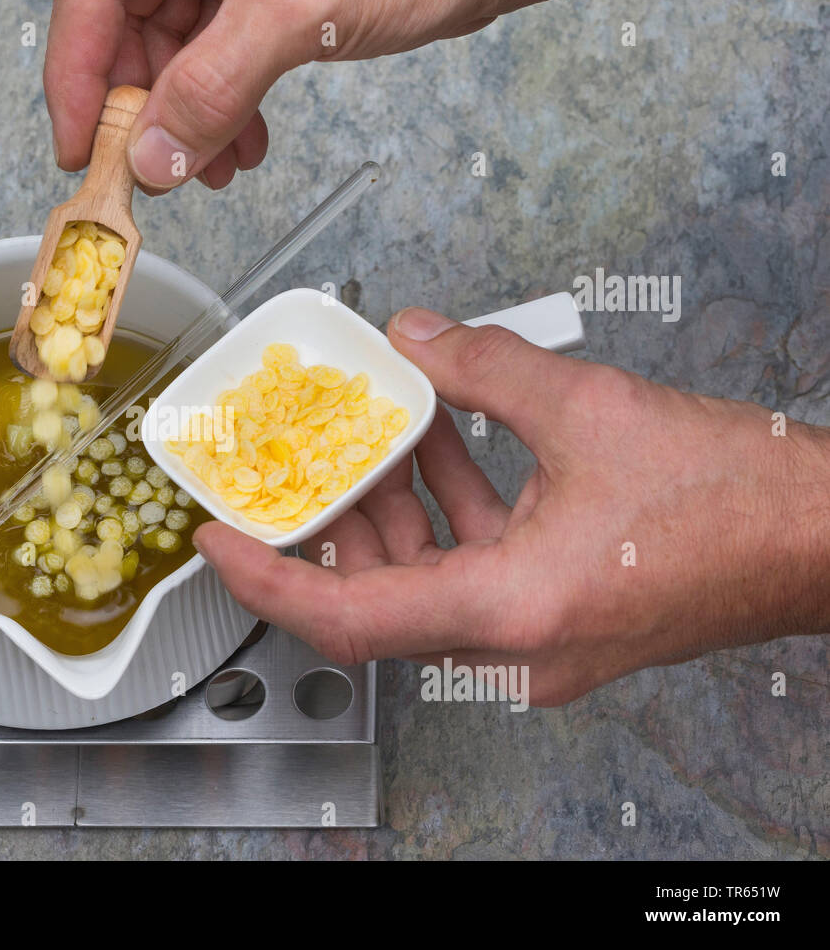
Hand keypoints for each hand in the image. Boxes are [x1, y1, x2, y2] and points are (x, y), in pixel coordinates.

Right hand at [44, 0, 559, 190]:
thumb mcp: (299, 14)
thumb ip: (216, 84)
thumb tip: (156, 153)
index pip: (91, 1)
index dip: (77, 80)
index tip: (82, 151)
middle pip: (128, 29)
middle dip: (143, 111)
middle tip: (154, 175)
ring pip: (177, 51)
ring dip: (188, 120)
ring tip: (212, 170)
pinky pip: (222, 57)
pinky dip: (227, 107)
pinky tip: (245, 144)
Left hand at [192, 307, 829, 704]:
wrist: (823, 540)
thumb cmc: (736, 500)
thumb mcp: (588, 407)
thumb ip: (481, 368)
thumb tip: (415, 337)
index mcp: (510, 612)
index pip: (347, 618)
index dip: (267, 583)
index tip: (217, 545)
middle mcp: (513, 649)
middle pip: (377, 596)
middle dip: (333, 521)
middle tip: (296, 460)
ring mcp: (535, 644)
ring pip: (424, 582)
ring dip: (393, 509)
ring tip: (376, 432)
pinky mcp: (556, 623)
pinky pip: (472, 574)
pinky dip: (448, 515)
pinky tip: (444, 445)